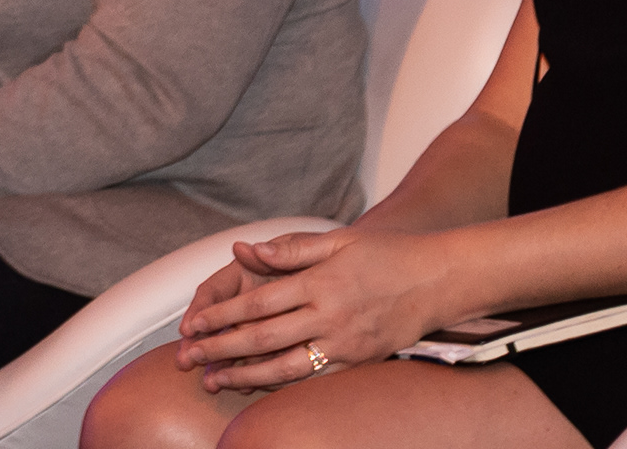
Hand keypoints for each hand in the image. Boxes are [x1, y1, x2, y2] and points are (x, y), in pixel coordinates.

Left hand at [175, 226, 453, 390]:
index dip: (221, 315)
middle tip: (188, 357)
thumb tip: (246, 251)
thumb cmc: (386, 254)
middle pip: (264, 337)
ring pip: (286, 366)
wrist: (438, 281)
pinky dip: (282, 384)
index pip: (258, 303)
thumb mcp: (338, 240)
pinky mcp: (358, 360)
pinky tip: (258, 386)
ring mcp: (345, 343)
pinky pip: (313, 376)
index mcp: (319, 281)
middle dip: (221, 348)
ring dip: (246, 375)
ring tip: (216, 381)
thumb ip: (291, 249)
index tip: (193, 323)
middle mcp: (329, 315)